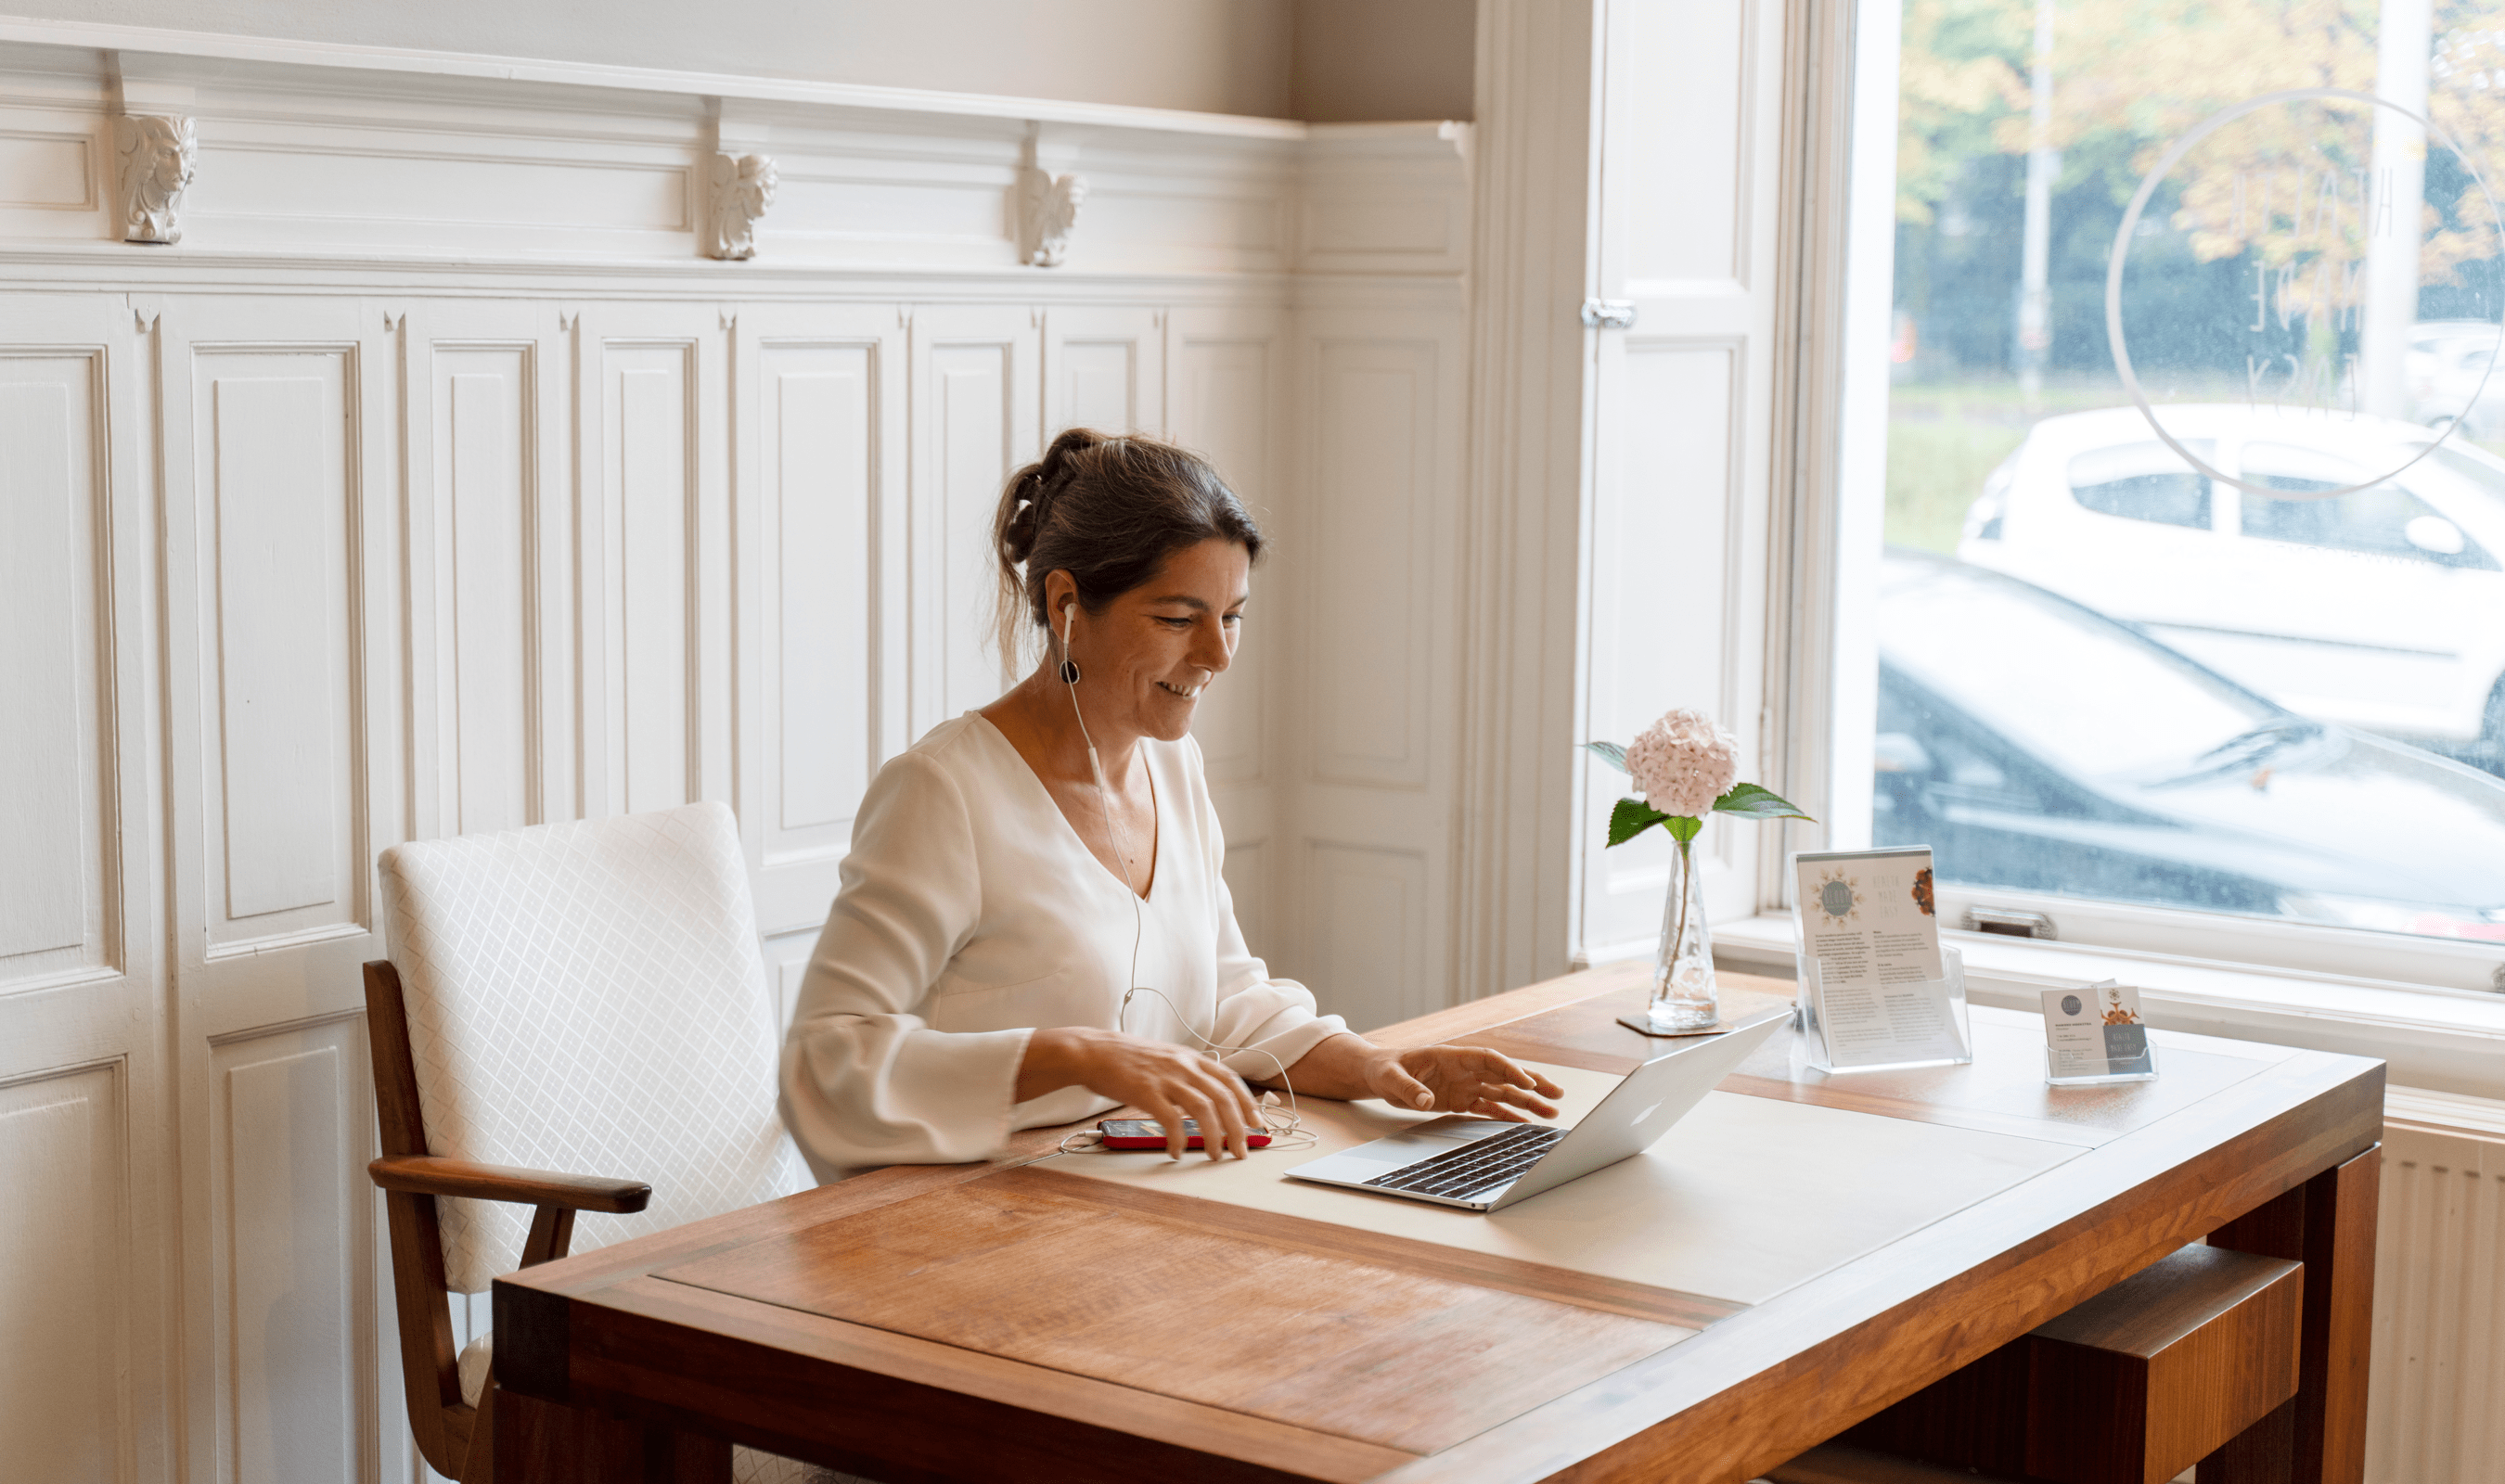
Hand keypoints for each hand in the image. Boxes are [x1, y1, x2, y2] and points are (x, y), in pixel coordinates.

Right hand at [1020, 1026, 1261, 1160]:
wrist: (1092, 1051)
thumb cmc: (1126, 1059)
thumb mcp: (1165, 1058)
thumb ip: (1186, 1074)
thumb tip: (1208, 1100)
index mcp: (1191, 1058)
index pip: (1231, 1080)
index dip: (1247, 1103)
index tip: (1256, 1124)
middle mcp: (1184, 1065)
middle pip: (1224, 1098)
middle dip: (1238, 1129)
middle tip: (1241, 1151)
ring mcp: (1166, 1077)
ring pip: (1204, 1110)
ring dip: (1214, 1137)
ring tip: (1215, 1156)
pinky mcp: (1146, 1092)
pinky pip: (1171, 1120)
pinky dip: (1179, 1139)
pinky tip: (1177, 1151)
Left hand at [1362, 1045, 1563, 1122]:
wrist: (1380, 1074)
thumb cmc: (1385, 1069)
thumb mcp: (1390, 1078)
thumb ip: (1408, 1088)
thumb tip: (1426, 1100)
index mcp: (1452, 1057)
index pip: (1489, 1060)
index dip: (1510, 1070)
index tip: (1527, 1083)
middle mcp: (1465, 1070)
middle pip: (1505, 1074)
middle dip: (1532, 1083)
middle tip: (1556, 1094)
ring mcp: (1466, 1085)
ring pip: (1503, 1093)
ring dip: (1527, 1102)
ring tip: (1551, 1112)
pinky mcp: (1462, 1100)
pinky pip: (1490, 1108)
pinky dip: (1508, 1116)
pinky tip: (1526, 1124)